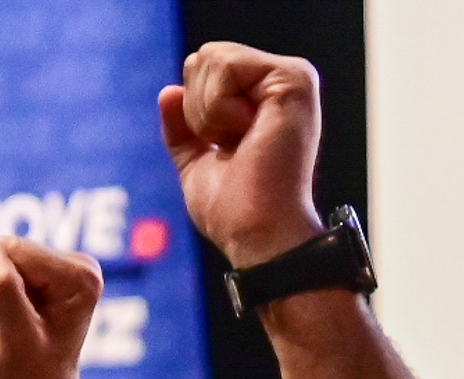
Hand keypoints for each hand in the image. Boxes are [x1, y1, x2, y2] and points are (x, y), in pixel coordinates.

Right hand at [0, 239, 101, 378]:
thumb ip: (4, 294)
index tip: (15, 321)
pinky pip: (1, 264)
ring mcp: (65, 269)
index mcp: (81, 275)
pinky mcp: (48, 274)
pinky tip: (15, 320)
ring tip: (14, 325)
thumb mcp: (15, 339)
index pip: (15, 251)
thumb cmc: (29, 377)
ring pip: (1, 256)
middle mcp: (80, 266)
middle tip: (12, 324)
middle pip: (9, 248)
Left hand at [157, 45, 324, 268]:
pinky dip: (220, 109)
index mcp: (262, 98)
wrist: (257, 235)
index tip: (226, 149)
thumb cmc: (235, 211)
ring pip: (212, 59)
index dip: (195, 112)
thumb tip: (168, 91)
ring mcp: (292, 77)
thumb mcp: (196, 163)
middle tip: (233, 146)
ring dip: (210, 113)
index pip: (203, 70)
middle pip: (204, 58)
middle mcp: (280, 82)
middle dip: (200, 109)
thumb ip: (183, 129)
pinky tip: (249, 134)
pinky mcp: (294, 79)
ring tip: (243, 142)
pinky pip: (226, 67)